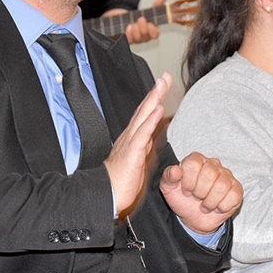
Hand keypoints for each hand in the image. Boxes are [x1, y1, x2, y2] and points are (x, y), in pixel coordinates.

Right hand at [104, 73, 171, 214]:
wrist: (106, 196)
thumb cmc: (120, 182)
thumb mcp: (137, 160)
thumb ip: (144, 146)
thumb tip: (153, 136)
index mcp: (132, 138)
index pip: (145, 114)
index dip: (154, 98)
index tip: (163, 84)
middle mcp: (130, 136)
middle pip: (144, 110)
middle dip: (155, 92)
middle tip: (165, 76)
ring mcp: (130, 143)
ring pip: (143, 116)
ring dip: (154, 100)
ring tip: (162, 85)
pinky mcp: (132, 153)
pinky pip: (143, 134)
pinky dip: (151, 120)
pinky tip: (158, 109)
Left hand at [124, 0, 166, 43]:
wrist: (123, 19)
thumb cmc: (137, 17)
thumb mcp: (147, 10)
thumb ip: (157, 4)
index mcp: (151, 31)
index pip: (155, 35)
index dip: (153, 31)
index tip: (150, 24)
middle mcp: (144, 37)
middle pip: (147, 37)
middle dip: (143, 27)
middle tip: (141, 19)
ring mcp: (136, 40)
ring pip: (138, 39)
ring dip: (135, 30)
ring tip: (132, 24)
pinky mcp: (127, 41)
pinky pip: (129, 40)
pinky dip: (128, 33)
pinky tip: (128, 27)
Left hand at [160, 152, 241, 234]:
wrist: (194, 218)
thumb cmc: (182, 199)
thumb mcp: (169, 189)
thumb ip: (168, 177)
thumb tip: (175, 170)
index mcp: (196, 160)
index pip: (193, 164)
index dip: (188, 181)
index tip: (186, 191)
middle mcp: (213, 164)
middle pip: (209, 174)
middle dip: (200, 192)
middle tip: (197, 198)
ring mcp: (227, 175)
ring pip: (222, 186)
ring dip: (210, 202)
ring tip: (205, 205)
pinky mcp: (237, 188)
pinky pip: (232, 196)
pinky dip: (222, 207)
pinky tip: (217, 206)